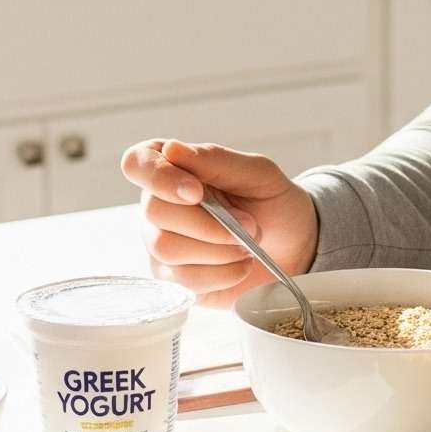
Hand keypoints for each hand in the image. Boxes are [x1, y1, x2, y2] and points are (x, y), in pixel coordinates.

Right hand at [121, 137, 318, 308]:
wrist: (293, 244)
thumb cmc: (271, 201)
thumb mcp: (256, 172)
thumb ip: (215, 160)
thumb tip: (172, 149)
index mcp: (171, 168)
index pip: (137, 163)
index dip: (159, 177)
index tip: (196, 192)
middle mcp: (157, 206)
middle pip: (155, 212)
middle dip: (210, 223)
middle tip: (249, 224)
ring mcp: (160, 245)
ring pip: (167, 249)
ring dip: (219, 250)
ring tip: (247, 245)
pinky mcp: (174, 281)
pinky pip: (184, 282)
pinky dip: (223, 274)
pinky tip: (241, 265)